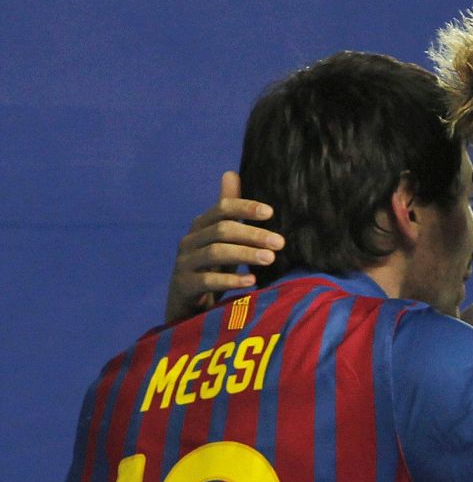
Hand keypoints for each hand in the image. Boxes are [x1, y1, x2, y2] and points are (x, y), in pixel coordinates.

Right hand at [164, 172, 285, 323]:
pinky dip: (230, 281)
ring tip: (269, 259)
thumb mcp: (221, 242)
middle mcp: (190, 241)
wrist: (186, 308)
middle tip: (279, 242)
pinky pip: (208, 281)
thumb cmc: (210, 271)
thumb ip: (228, 213)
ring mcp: (185, 263)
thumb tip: (231, 173)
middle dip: (252, 234)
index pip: (222, 209)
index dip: (244, 208)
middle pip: (222, 230)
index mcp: (200, 226)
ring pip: (215, 253)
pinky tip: (251, 282)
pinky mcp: (184, 286)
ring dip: (245, 254)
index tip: (270, 213)